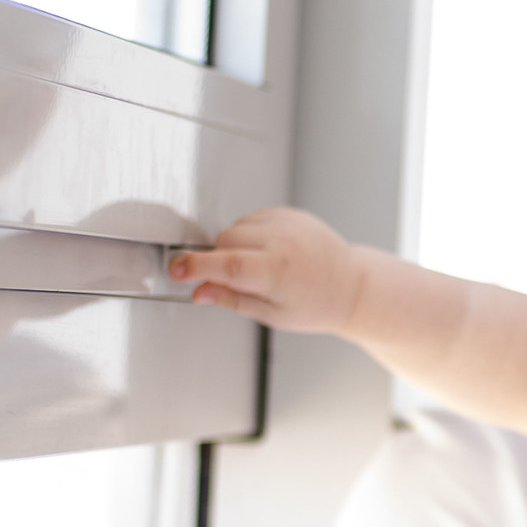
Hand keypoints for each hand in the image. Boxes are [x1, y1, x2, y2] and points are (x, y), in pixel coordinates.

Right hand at [169, 206, 365, 333]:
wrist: (350, 285)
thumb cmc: (315, 305)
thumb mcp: (271, 314)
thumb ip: (231, 299)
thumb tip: (198, 291)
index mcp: (278, 272)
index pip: (227, 265)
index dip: (195, 266)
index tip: (176, 269)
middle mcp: (283, 241)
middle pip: (223, 241)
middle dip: (219, 259)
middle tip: (238, 279)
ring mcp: (287, 222)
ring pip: (235, 227)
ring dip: (235, 245)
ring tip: (260, 266)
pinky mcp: (288, 212)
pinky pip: (251, 218)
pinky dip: (250, 234)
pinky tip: (268, 251)